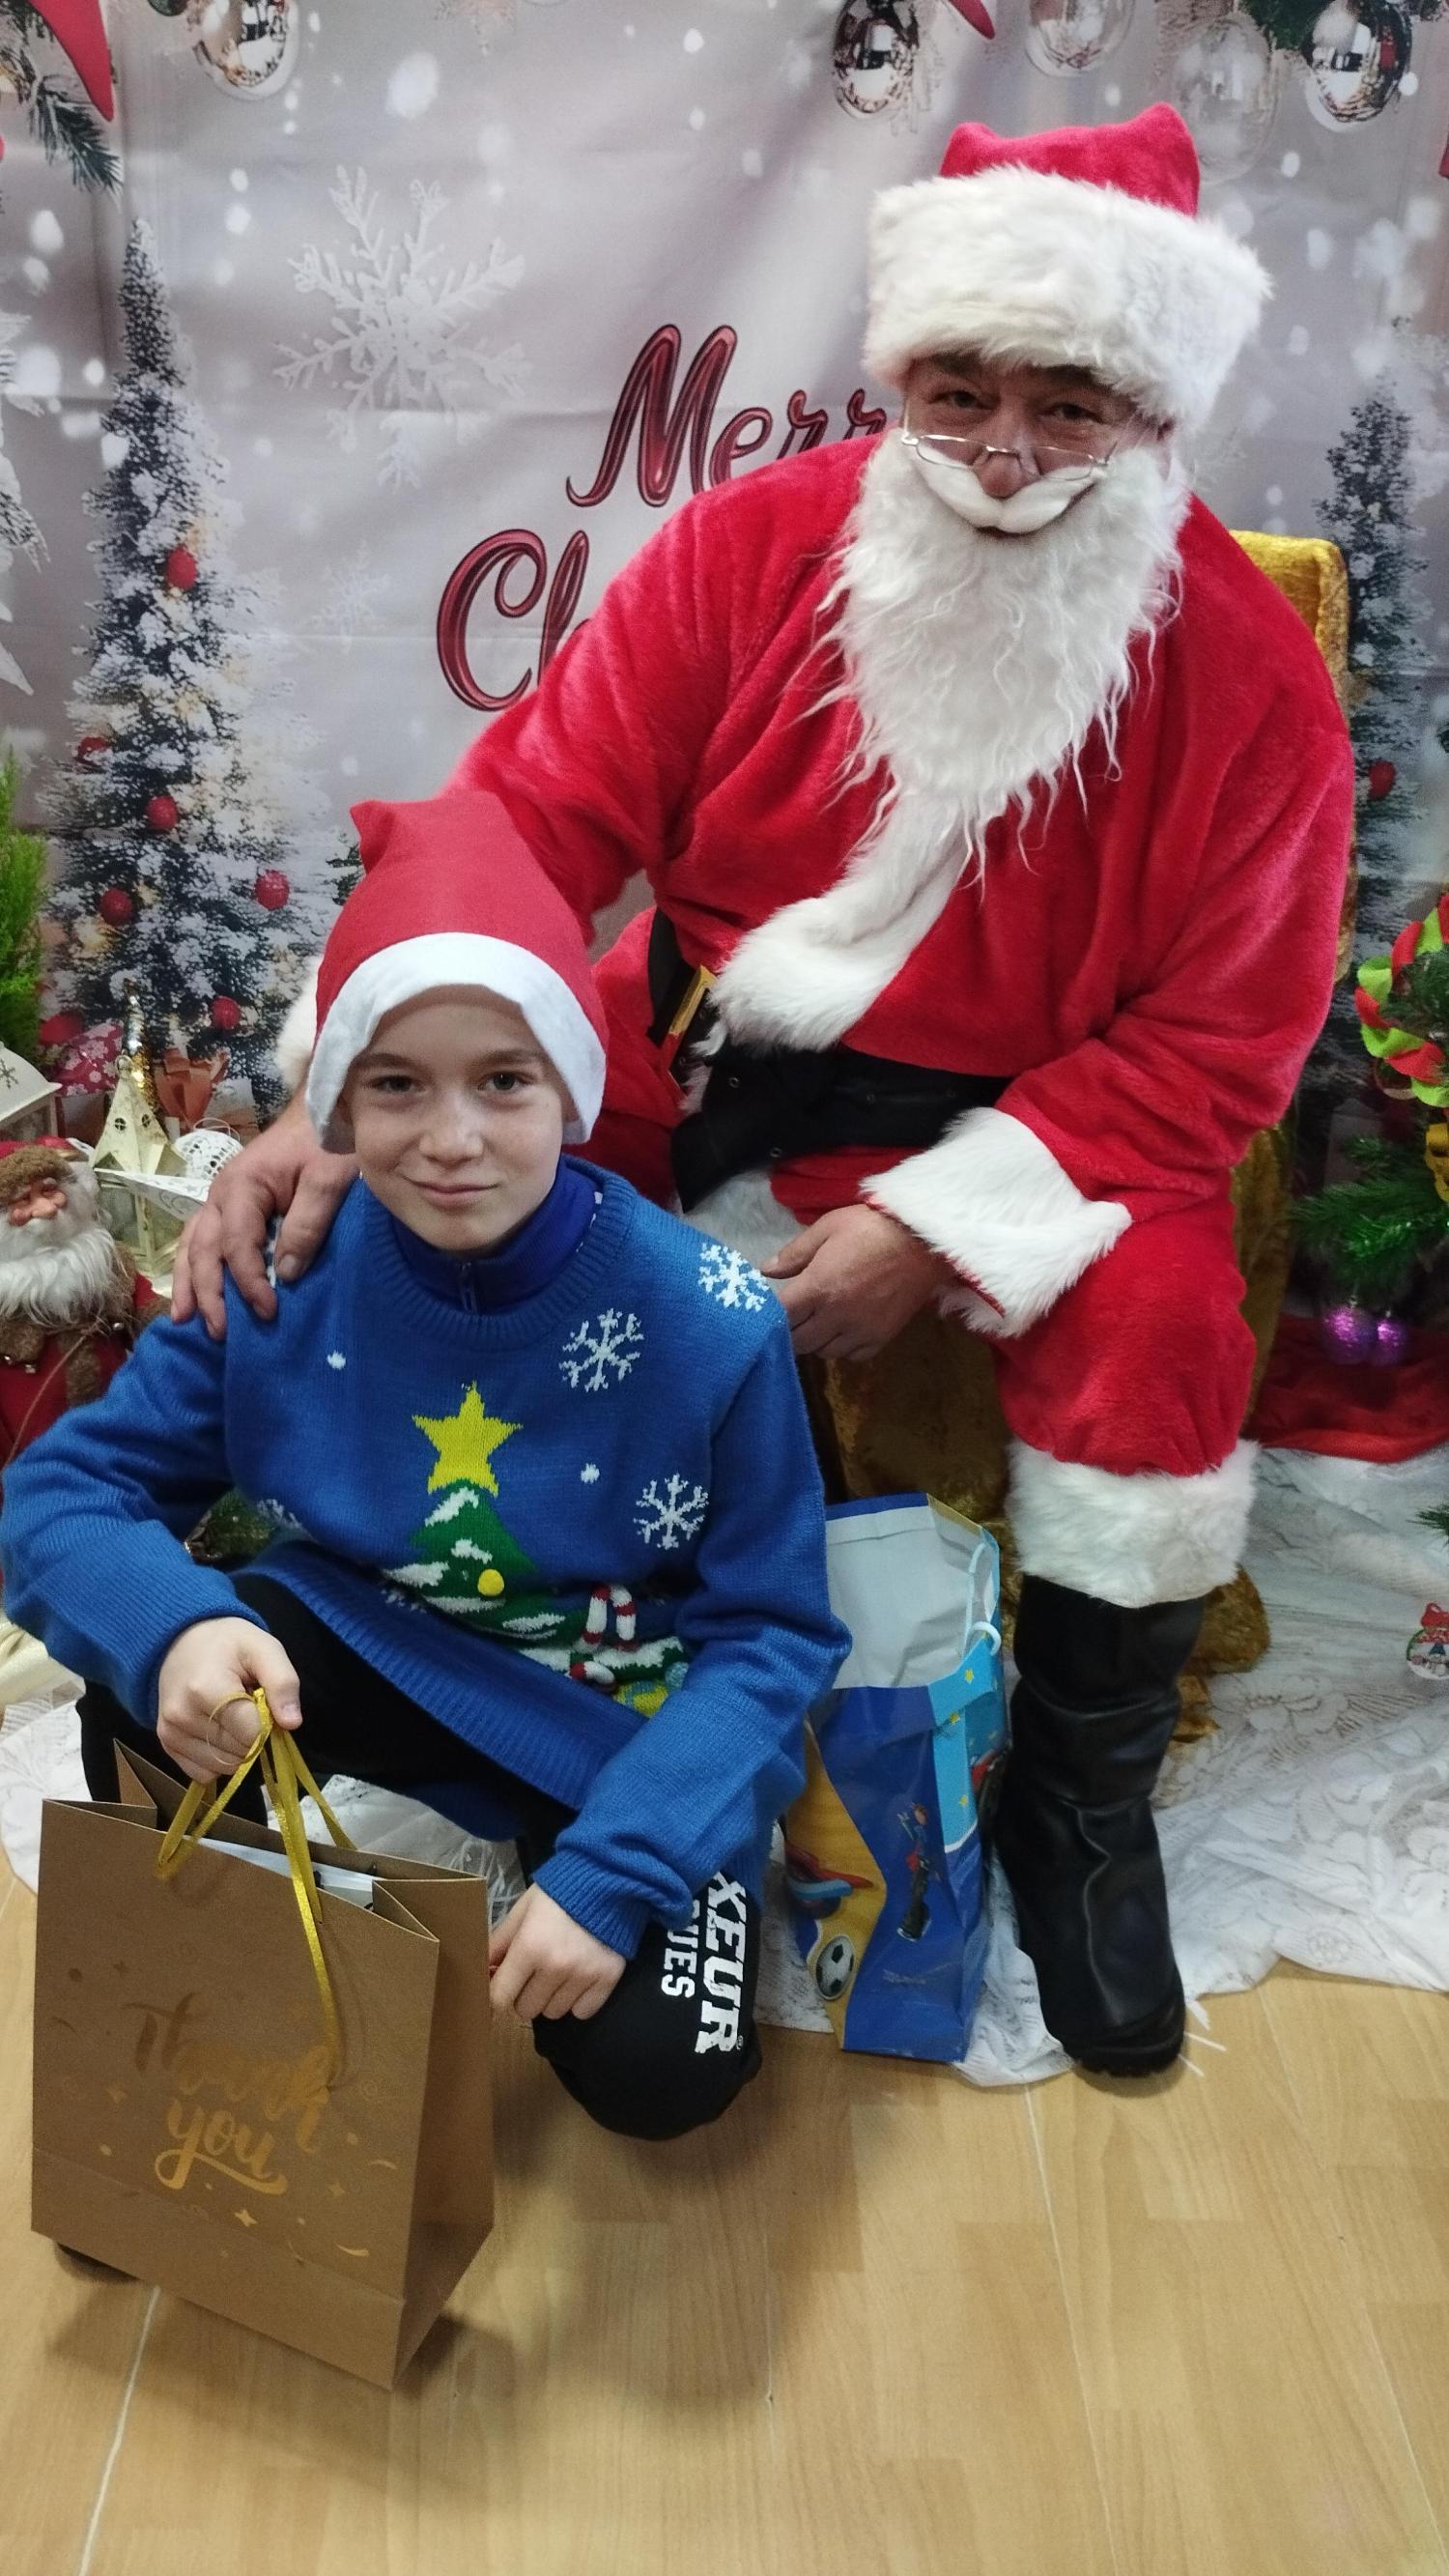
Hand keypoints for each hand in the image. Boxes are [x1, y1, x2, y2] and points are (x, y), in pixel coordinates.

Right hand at [156, 1617, 302, 1783]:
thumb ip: (283, 1682)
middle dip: (252, 1735)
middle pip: (239, 1753)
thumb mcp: (263, 1648)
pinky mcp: (166, 1744)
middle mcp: (182, 1715)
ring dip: (236, 1750)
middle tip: (244, 1704)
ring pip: (223, 1767)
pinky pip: (203, 1774)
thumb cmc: (227, 1644)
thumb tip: (292, 1723)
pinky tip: (216, 1731)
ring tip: (229, 1714)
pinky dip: (218, 1761)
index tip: (261, 1701)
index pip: (252, 1734)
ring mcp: (170, 1733)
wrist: (181, 1640)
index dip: (267, 1723)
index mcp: (206, 1689)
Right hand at [170, 1093, 356, 1339]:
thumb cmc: (329, 1139)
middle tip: (219, 1333)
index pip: (236, 1244)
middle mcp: (220, 1193)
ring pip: (192, 1246)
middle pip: (203, 1250)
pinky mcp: (229, 1205)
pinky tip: (191, 1293)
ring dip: (188, 1284)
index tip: (268, 1312)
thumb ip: (307, 1224)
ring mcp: (219, 1198)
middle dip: (208, 1293)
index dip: (248, 1282)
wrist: (326, 1106)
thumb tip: (284, 1274)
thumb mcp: (329, 1179)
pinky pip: (200, 1240)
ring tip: (186, 1321)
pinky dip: (193, 1267)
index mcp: (243, 1186)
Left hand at [489, 1884, 624, 2023]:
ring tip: (558, 1974)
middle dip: (525, 1995)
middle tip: (534, 1975)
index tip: (503, 1987)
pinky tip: (578, 1980)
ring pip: (554, 2013)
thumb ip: (499, 1942)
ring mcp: (584, 1975)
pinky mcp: (608, 1978)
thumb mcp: (522, 1911)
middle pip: (527, 2009)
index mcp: (529, 1946)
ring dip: (551, 1999)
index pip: (500, 1997)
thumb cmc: (557, 1894)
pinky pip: (583, 2012)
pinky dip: (578, 2002)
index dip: (497, 1995)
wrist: (605, 1880)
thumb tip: (483, 1971)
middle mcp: (555, 1966)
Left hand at [762, 1203, 950, 1361]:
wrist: (924, 1241)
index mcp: (817, 1287)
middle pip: (799, 1342)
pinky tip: (844, 1329)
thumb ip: (795, 1253)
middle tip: (795, 1316)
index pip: (781, 1316)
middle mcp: (835, 1316)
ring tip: (819, 1322)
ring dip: (816, 1340)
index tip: (774, 1307)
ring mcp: (860, 1330)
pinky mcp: (881, 1338)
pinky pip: (852, 1356)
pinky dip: (843, 1347)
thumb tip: (766, 1270)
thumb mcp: (828, 1227)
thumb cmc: (872, 1227)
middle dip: (791, 1331)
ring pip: (824, 1352)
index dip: (772, 1314)